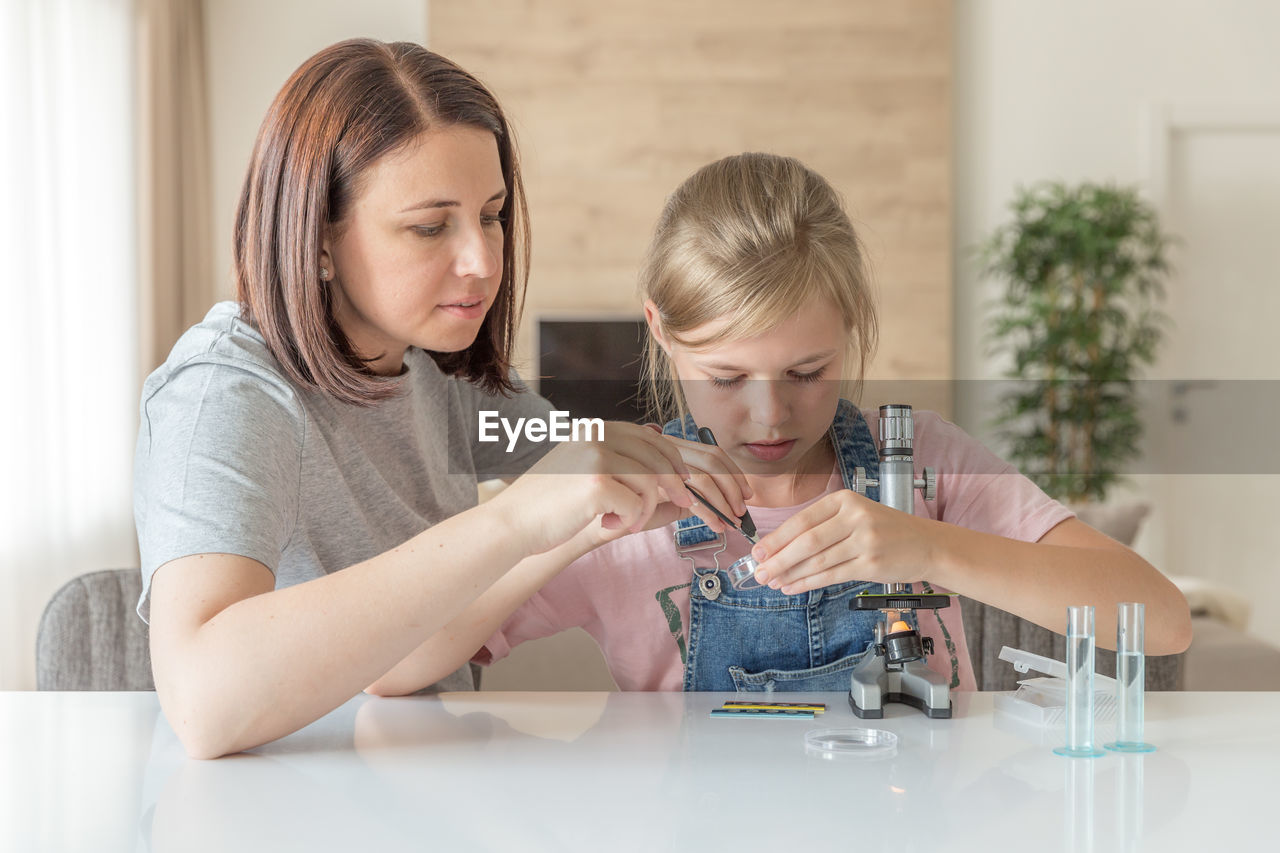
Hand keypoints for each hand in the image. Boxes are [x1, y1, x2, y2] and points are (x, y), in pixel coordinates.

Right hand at [493, 422, 750, 553]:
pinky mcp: (596, 480)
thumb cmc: (553, 509)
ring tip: (620, 524)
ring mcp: (599, 454)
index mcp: (603, 430)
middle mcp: (603, 434)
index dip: (688, 465)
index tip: (705, 489)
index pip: (661, 441)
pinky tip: (604, 526)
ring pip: (655, 484)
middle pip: (666, 458)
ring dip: (644, 512)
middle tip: (698, 512)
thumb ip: (636, 480)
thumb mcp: (598, 484)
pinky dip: (627, 522)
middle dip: (688, 488)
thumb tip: (685, 492)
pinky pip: (637, 505)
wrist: (511, 524)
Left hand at [749, 490, 939, 594]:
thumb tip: (780, 546)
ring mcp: (865, 541)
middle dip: (778, 559)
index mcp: (845, 500)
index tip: (758, 550)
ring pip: (817, 561)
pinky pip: (832, 576)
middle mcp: (855, 517)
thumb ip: (822, 527)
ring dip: (790, 574)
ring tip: (773, 582)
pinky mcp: (871, 564)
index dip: (777, 538)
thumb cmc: (887, 531)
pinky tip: (794, 587)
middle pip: (806, 541)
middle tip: (759, 571)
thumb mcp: (856, 515)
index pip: (802, 520)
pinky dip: (808, 583)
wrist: (927, 544)